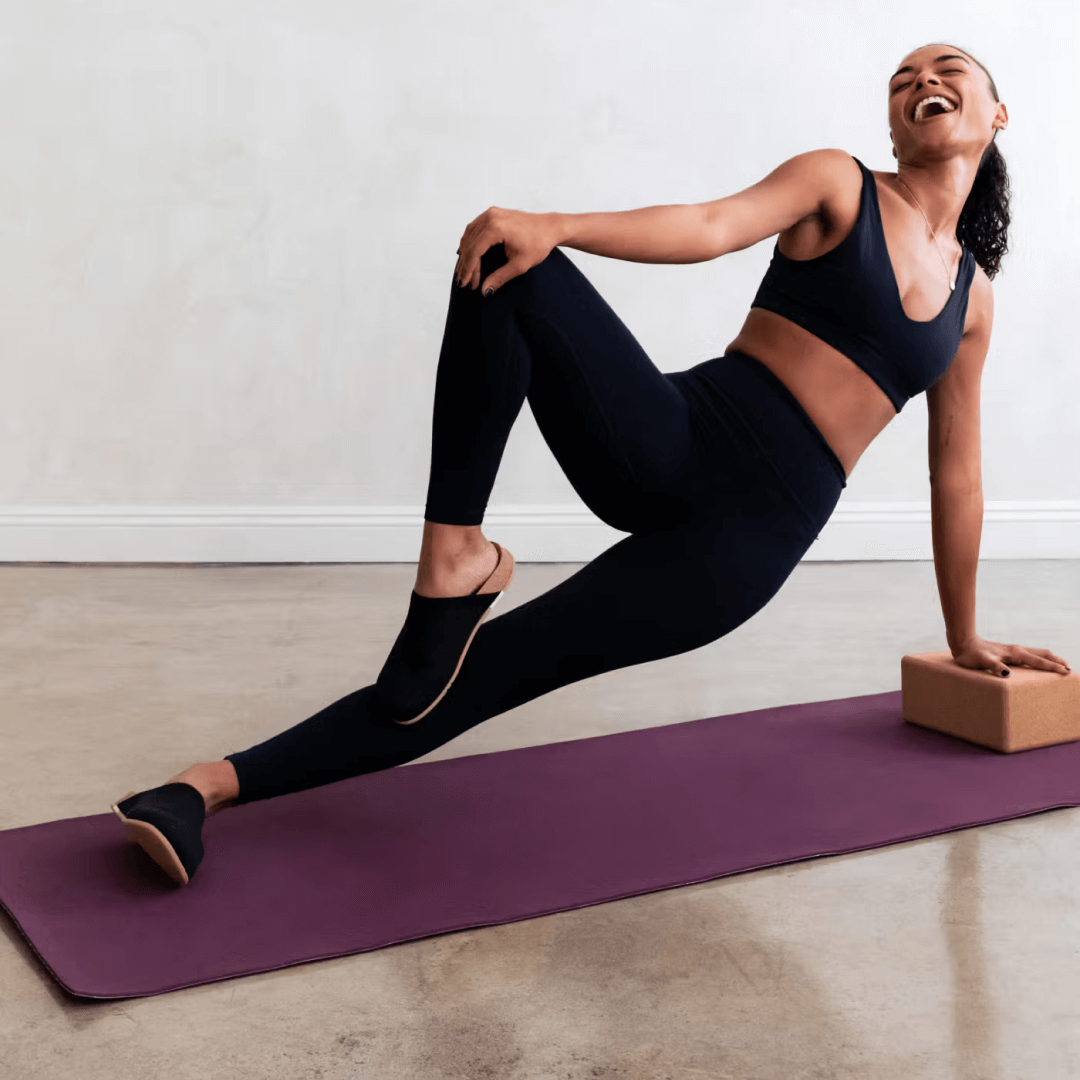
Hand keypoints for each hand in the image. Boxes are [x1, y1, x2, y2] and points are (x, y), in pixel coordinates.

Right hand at [454, 207, 557, 296]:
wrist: (550, 228)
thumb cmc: (539, 243)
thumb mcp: (519, 265)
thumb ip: (500, 277)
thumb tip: (485, 290)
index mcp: (495, 228)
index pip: (474, 251)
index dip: (468, 270)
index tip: (466, 283)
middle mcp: (490, 217)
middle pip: (469, 244)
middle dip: (466, 264)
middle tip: (465, 281)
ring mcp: (490, 213)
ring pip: (469, 235)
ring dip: (466, 254)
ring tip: (465, 271)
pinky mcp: (492, 214)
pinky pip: (474, 229)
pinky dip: (470, 243)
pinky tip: (469, 255)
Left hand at [951, 635, 1071, 677]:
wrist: (962, 642)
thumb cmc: (970, 654)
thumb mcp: (981, 661)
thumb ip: (994, 666)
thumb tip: (1006, 674)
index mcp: (1015, 653)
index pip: (1039, 661)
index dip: (1053, 667)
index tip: (1066, 672)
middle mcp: (1017, 650)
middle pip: (1042, 654)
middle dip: (1057, 660)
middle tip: (1069, 668)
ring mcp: (1012, 650)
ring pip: (1037, 653)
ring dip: (1050, 659)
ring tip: (1060, 665)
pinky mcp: (1007, 652)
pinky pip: (1028, 655)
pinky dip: (1039, 659)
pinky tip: (1037, 663)